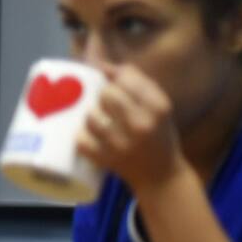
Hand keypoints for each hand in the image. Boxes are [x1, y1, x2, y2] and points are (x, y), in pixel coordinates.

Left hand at [76, 63, 188, 192]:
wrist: (161, 176)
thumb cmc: (158, 135)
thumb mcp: (158, 106)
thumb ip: (137, 82)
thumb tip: (102, 65)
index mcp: (158, 107)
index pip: (127, 78)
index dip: (116, 76)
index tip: (114, 82)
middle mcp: (141, 124)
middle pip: (107, 94)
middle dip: (103, 95)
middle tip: (106, 103)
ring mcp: (122, 144)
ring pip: (91, 116)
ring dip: (91, 116)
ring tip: (98, 119)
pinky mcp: (106, 160)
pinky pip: (81, 140)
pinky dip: (81, 136)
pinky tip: (89, 135)